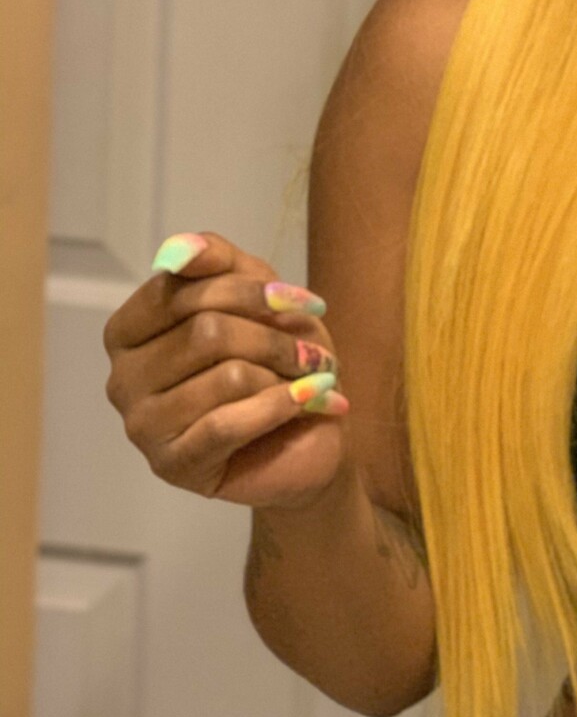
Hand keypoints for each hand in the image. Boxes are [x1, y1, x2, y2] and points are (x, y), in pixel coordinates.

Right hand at [103, 231, 352, 508]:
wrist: (307, 440)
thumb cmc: (274, 363)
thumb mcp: (257, 296)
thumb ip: (217, 262)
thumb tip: (177, 251)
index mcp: (128, 331)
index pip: (180, 290)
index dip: (248, 291)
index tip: (301, 302)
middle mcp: (121, 378)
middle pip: (206, 331)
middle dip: (275, 338)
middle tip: (315, 353)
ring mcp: (141, 426)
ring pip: (226, 376)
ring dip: (285, 376)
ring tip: (314, 381)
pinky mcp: (172, 465)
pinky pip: (229, 423)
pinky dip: (280, 407)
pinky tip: (310, 401)